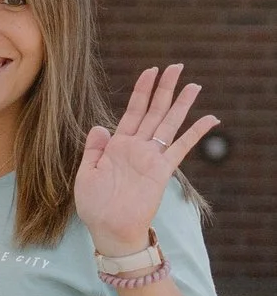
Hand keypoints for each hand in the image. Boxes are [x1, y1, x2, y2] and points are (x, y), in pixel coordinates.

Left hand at [77, 64, 215, 256]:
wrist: (108, 229)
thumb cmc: (94, 205)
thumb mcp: (86, 173)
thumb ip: (94, 149)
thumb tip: (100, 126)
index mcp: (116, 145)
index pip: (132, 111)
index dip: (141, 90)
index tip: (150, 70)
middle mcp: (136, 147)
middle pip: (154, 111)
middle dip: (164, 88)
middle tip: (176, 66)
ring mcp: (151, 157)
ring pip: (168, 124)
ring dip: (180, 104)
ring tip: (193, 85)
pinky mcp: (162, 171)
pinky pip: (181, 147)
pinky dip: (195, 133)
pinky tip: (210, 119)